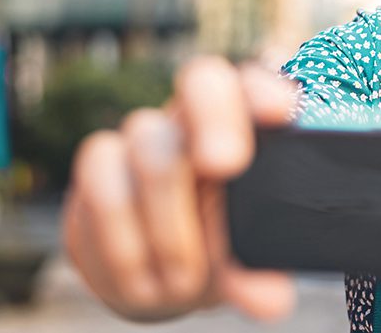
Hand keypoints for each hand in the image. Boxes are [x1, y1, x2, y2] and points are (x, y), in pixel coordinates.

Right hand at [62, 56, 298, 321]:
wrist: (173, 272)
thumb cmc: (229, 244)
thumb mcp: (252, 253)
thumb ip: (261, 267)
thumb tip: (269, 301)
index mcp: (249, 118)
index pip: (258, 78)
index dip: (265, 85)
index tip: (282, 111)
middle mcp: (197, 114)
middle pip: (202, 81)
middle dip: (216, 123)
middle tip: (228, 164)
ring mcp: (145, 136)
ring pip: (147, 142)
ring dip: (166, 219)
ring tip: (185, 281)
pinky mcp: (100, 169)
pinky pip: (98, 188)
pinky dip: (123, 244)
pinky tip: (144, 283)